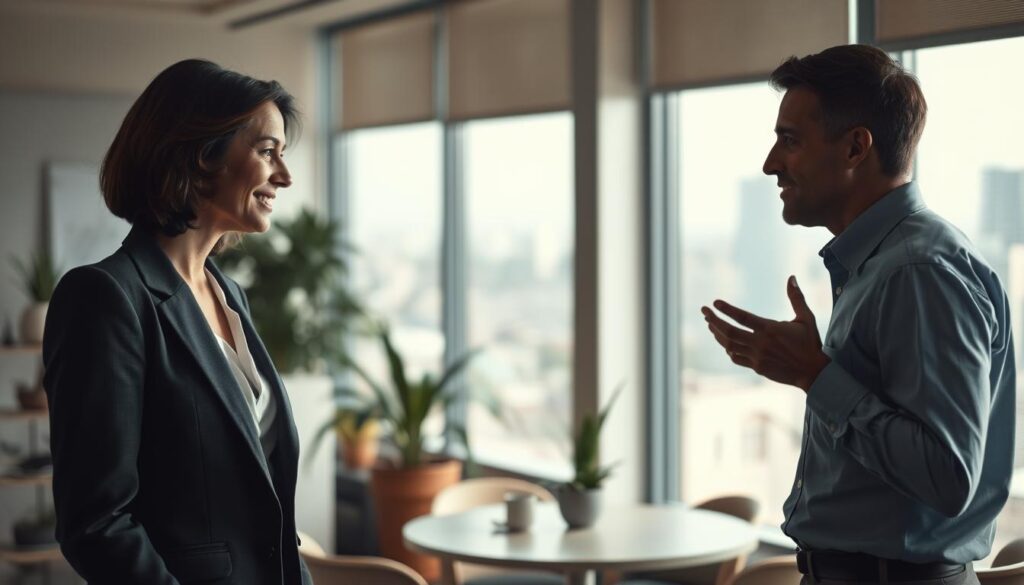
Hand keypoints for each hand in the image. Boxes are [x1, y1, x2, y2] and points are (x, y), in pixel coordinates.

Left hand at [701, 275, 829, 391]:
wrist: (812, 372)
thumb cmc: (810, 343)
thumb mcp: (806, 318)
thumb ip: (796, 298)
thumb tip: (791, 277)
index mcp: (771, 329)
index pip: (743, 317)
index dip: (727, 309)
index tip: (714, 302)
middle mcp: (761, 344)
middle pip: (729, 332)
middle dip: (713, 320)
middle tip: (704, 311)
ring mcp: (757, 357)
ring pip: (729, 345)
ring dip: (717, 334)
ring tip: (710, 324)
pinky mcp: (757, 367)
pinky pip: (736, 358)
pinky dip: (728, 349)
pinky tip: (724, 342)